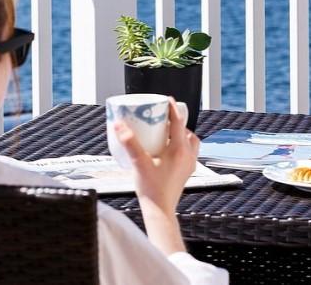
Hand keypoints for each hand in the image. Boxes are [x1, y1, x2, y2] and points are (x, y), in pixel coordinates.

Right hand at [114, 98, 198, 253]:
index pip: (178, 122)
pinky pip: (189, 152)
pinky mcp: (187, 172)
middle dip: (176, 122)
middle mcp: (188, 155)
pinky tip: (168, 149)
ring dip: (181, 134)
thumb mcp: (139, 163)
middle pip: (186, 131)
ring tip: (166, 133)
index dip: (172, 109)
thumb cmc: (152, 190)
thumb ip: (129, 143)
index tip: (167, 99)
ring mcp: (189, 164)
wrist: (160, 211)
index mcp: (179, 150)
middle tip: (162, 118)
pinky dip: (182, 145)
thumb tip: (119, 125)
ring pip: (191, 142)